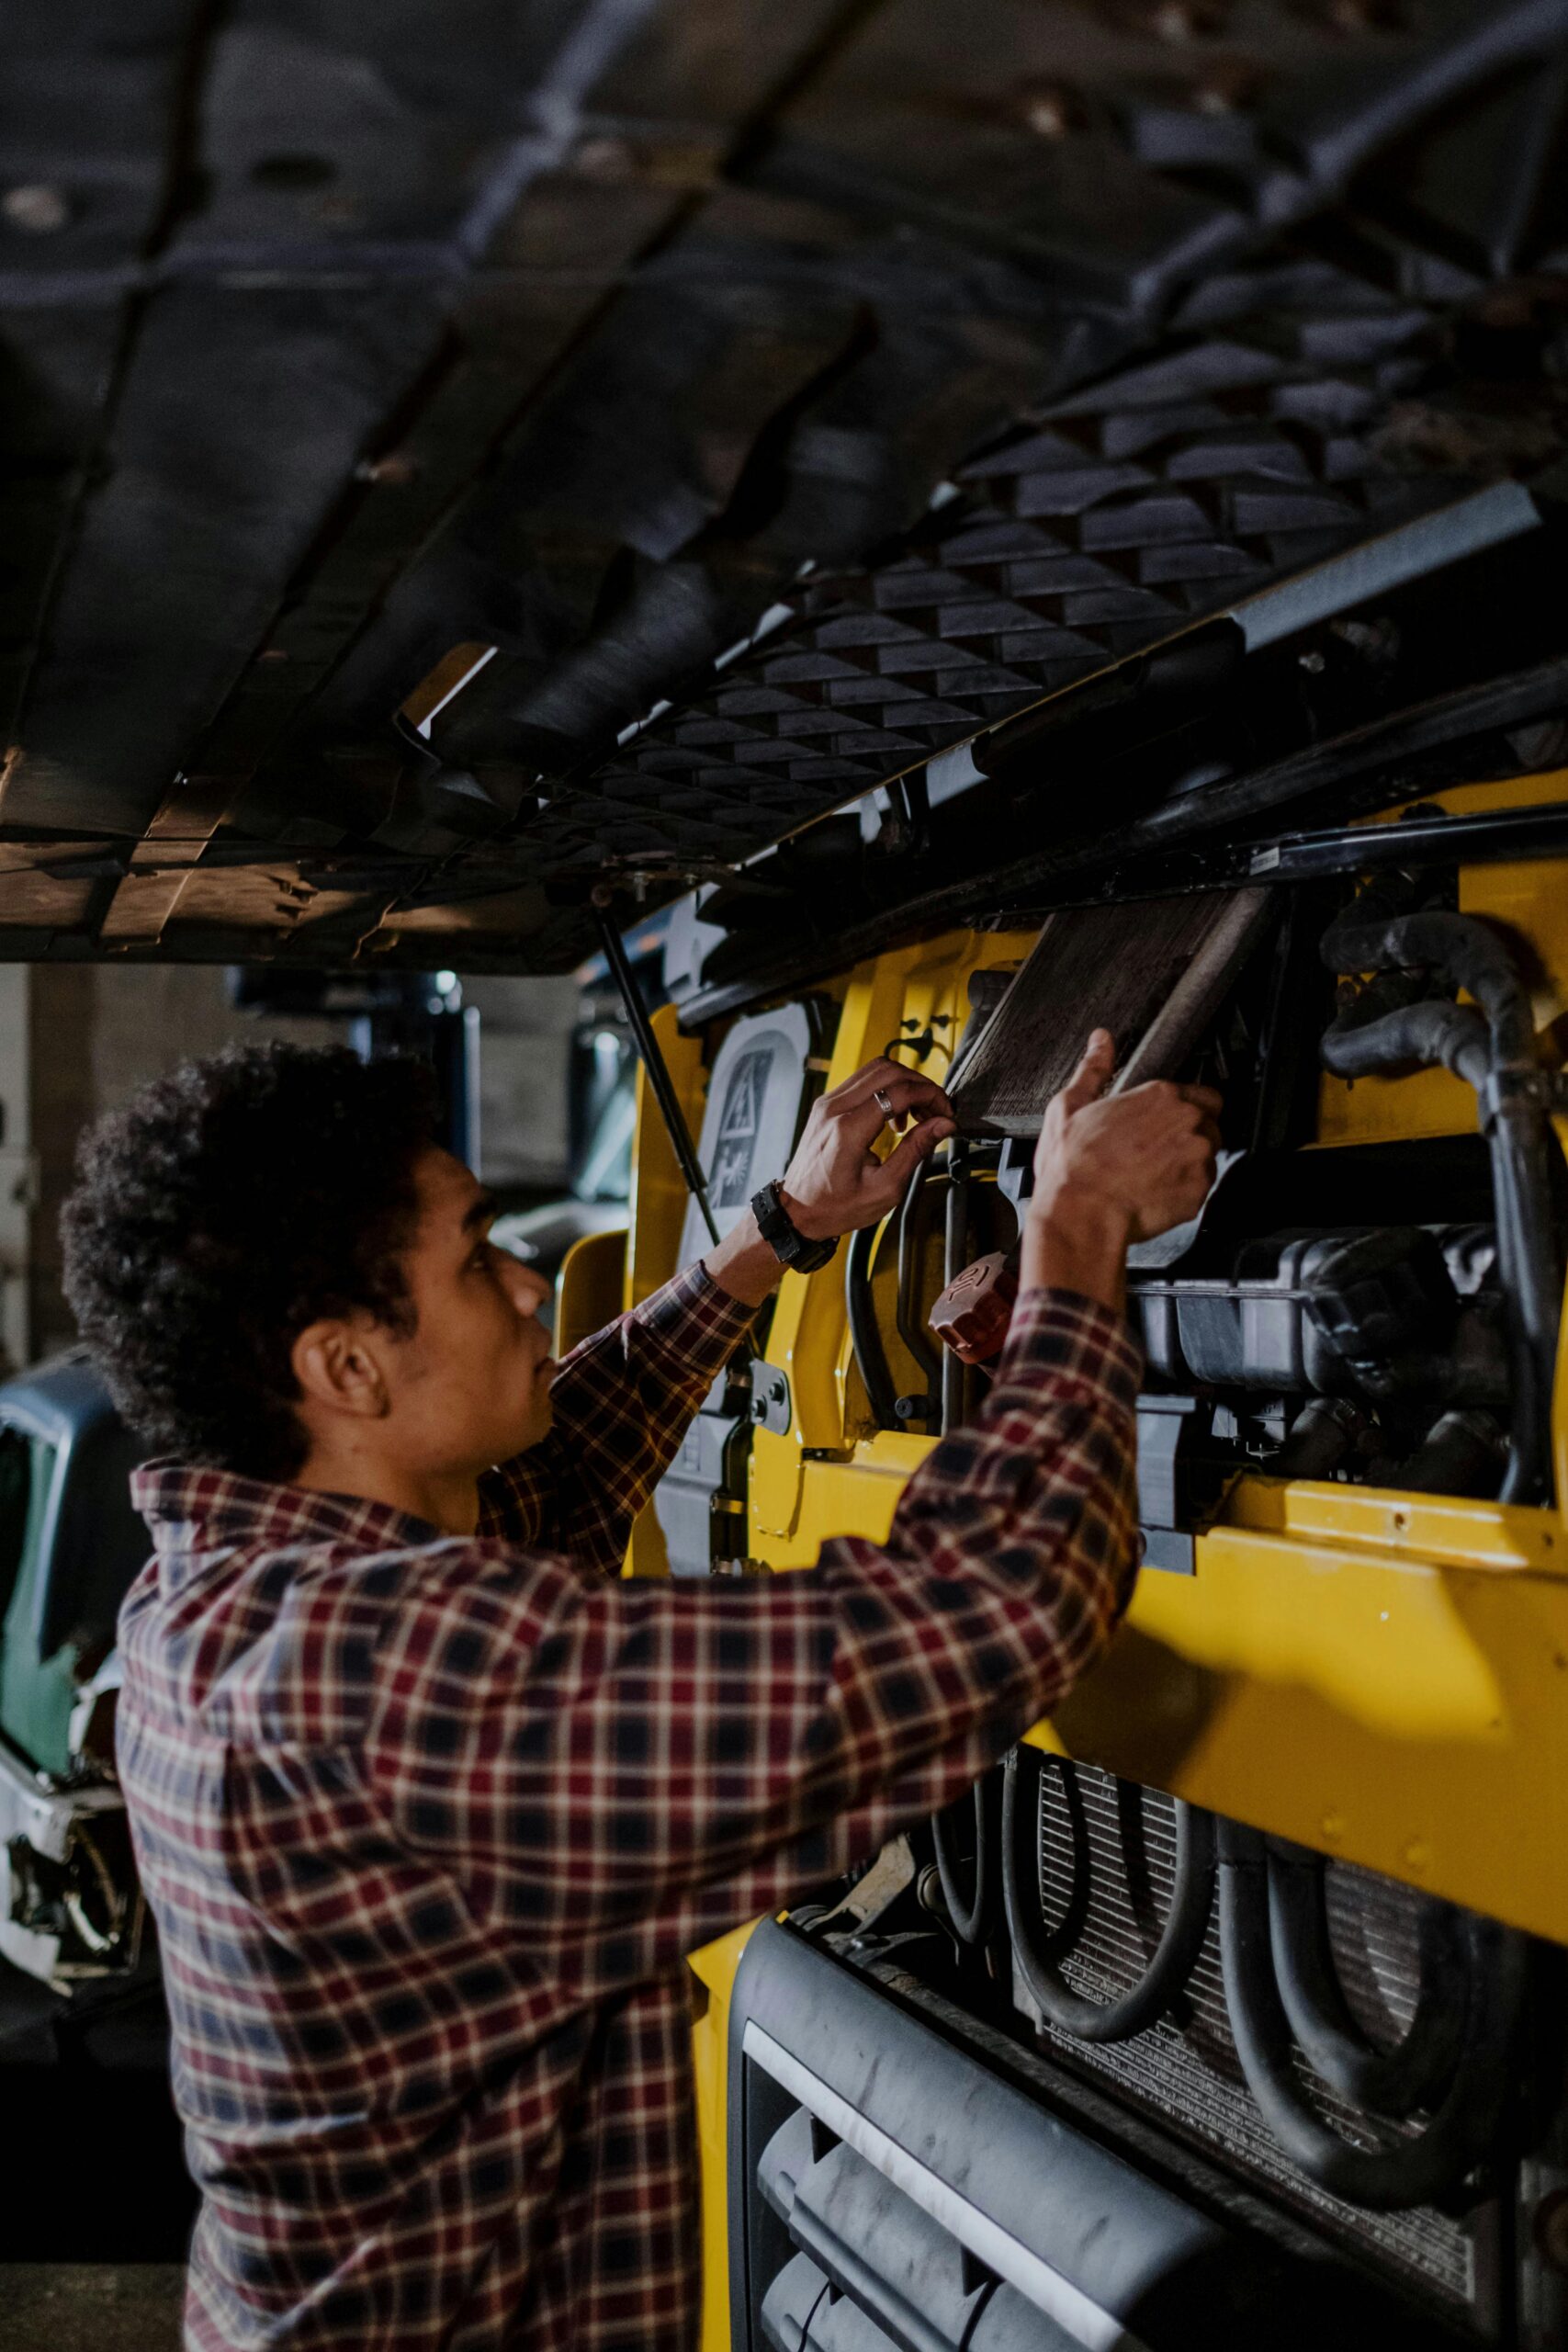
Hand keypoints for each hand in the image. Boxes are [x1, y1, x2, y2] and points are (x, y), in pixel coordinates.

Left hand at [778, 1057, 955, 1240]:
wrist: (798, 1210)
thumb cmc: (835, 1206)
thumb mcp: (885, 1188)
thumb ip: (915, 1150)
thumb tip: (942, 1125)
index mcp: (848, 1130)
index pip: (899, 1091)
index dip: (931, 1096)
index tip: (945, 1113)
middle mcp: (834, 1109)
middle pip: (889, 1071)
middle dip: (921, 1086)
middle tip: (937, 1111)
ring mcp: (827, 1103)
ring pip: (876, 1069)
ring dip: (904, 1084)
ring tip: (918, 1114)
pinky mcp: (826, 1104)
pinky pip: (863, 1081)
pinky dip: (887, 1089)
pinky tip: (895, 1116)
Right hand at [1023, 1030, 1220, 1310]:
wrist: (1080, 1215)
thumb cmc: (1072, 1166)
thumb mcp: (1070, 1106)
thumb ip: (1093, 1069)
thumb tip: (1101, 1041)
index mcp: (1160, 1096)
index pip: (1202, 1094)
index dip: (1185, 1110)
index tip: (1166, 1125)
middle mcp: (1187, 1121)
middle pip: (1210, 1124)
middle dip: (1189, 1136)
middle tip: (1155, 1153)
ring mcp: (1197, 1157)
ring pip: (1208, 1157)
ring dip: (1188, 1164)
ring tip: (1151, 1176)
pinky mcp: (1199, 1191)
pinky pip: (1201, 1188)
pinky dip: (1183, 1192)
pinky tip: (1154, 1193)